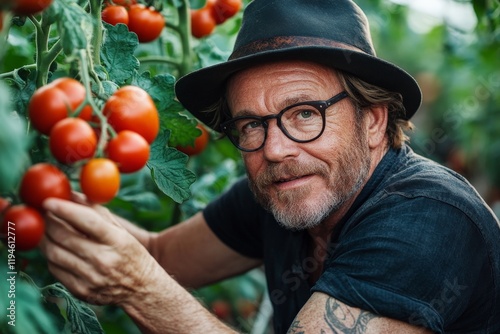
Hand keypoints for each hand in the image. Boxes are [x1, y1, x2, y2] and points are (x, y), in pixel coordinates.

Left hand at [39, 196, 157, 305]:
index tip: (48, 200)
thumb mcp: (121, 231)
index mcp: (117, 241)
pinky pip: (55, 269)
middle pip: (65, 236)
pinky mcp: (80, 291)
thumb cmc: (130, 254)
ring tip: (44, 229)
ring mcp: (91, 277)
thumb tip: (71, 194)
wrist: (141, 289)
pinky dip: (50, 255)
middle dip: (49, 221)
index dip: (64, 209)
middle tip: (43, 213)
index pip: (87, 221)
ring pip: (54, 253)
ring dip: (44, 238)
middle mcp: (104, 260)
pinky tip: (54, 247)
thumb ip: (97, 212)